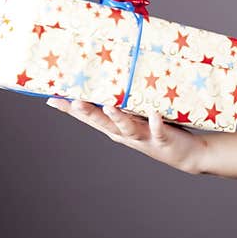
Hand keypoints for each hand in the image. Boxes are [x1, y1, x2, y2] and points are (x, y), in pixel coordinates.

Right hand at [45, 98, 204, 172]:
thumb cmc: (156, 129)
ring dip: (117, 118)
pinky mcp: (163, 139)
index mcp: (116, 128)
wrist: (185, 154)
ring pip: (127, 128)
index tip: (51, 98)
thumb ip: (121, 104)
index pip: (89, 118)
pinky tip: (153, 112)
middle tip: (72, 101)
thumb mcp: (135, 117)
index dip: (70, 110)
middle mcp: (126, 134)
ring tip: (108, 105)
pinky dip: (155, 122)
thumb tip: (107, 84)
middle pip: (103, 124)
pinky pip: (158, 130)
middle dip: (88, 113)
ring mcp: (144, 138)